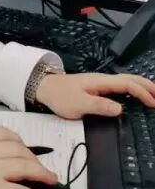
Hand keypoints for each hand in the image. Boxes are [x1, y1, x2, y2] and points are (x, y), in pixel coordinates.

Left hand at [36, 72, 154, 119]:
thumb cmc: (60, 96)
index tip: (153, 105)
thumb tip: (120, 109)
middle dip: (148, 87)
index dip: (143, 93)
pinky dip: (133, 89)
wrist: (44, 88)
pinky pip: (121, 86)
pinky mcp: (97, 88)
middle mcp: (104, 80)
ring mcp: (101, 83)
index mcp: (102, 82)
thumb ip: (99, 106)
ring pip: (127, 82)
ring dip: (142, 87)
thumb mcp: (79, 104)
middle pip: (132, 79)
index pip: (128, 85)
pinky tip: (136, 96)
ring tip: (154, 96)